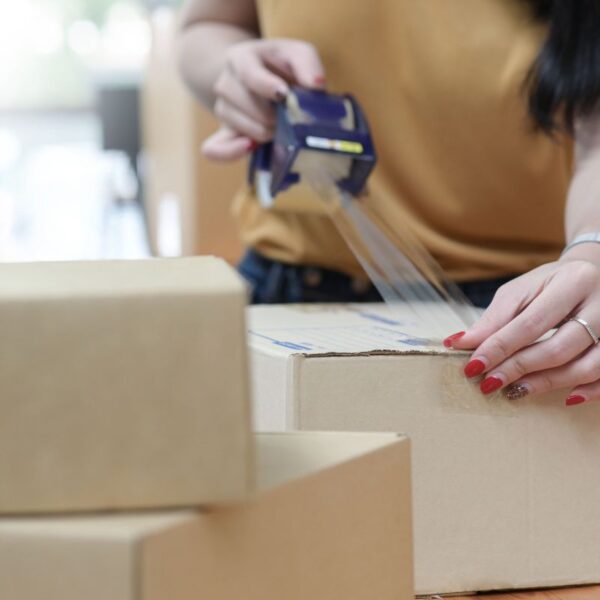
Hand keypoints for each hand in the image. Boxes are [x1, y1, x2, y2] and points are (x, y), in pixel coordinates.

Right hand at [203, 38, 325, 160]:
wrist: (261, 78)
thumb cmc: (282, 66)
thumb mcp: (298, 54)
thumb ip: (308, 64)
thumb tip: (315, 84)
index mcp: (240, 58)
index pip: (248, 73)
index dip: (265, 85)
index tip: (283, 94)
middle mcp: (225, 82)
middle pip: (243, 104)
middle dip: (270, 114)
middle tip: (287, 116)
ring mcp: (222, 109)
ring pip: (238, 126)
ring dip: (262, 132)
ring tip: (277, 127)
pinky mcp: (223, 132)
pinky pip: (214, 149)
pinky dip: (230, 152)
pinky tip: (251, 148)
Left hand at [445, 259, 599, 405]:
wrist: (593, 274)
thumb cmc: (550, 284)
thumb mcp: (520, 291)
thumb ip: (494, 319)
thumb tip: (459, 344)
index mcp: (573, 282)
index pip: (532, 322)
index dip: (500, 347)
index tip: (473, 366)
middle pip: (559, 348)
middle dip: (519, 368)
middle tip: (489, 383)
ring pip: (588, 366)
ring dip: (547, 384)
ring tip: (515, 390)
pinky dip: (589, 391)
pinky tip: (566, 398)